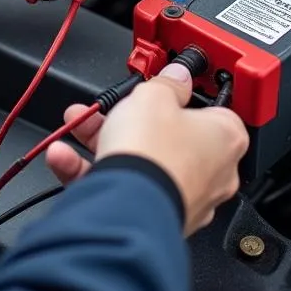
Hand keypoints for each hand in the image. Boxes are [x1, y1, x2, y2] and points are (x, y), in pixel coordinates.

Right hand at [46, 63, 248, 235]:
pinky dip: (93, 170)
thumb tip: (176, 76)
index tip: (169, 85)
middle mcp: (212, 173)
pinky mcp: (154, 214)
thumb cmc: (154, 152)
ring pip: (141, 160)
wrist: (129, 207)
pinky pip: (123, 186)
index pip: (215, 109)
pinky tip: (66, 156)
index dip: (186, 94)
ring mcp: (183, 196)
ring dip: (103, 140)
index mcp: (225, 138)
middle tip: (113, 105)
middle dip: (131, 116)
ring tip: (78, 125)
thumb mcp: (154, 95)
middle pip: (169, 134)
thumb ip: (167, 82)